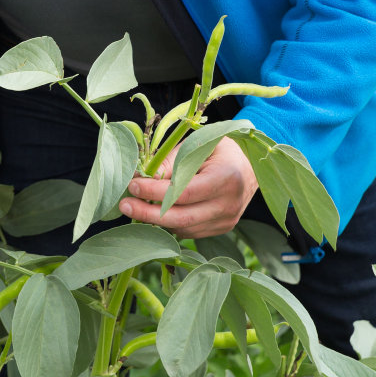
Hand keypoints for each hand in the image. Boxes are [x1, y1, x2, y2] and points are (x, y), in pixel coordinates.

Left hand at [119, 137, 257, 238]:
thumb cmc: (220, 150)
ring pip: (184, 228)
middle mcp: (229, 204)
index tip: (133, 185)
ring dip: (155, 221)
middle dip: (148, 213)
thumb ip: (172, 160)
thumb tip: (142, 175)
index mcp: (226, 178)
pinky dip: (168, 225)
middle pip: (182, 217)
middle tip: (124, 204)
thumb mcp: (198, 145)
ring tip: (133, 208)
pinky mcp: (221, 228)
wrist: (251, 165)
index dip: (156, 191)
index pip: (184, 192)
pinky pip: (190, 232)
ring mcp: (227, 220)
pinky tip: (152, 214)